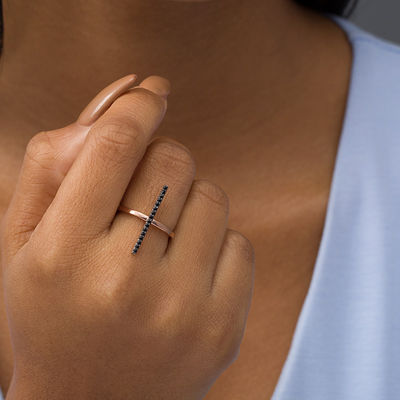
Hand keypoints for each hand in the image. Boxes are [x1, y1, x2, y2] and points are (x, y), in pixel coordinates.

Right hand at [0, 74, 254, 399]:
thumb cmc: (54, 314)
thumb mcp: (25, 242)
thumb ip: (56, 163)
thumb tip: (121, 99)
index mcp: (62, 254)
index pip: (114, 145)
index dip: (139, 106)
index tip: (152, 93)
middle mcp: (123, 281)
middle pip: (173, 160)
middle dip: (162, 160)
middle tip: (142, 194)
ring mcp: (181, 308)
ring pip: (212, 196)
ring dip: (190, 201)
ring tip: (161, 241)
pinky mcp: (224, 327)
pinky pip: (241, 241)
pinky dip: (217, 242)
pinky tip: (187, 272)